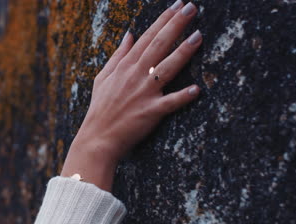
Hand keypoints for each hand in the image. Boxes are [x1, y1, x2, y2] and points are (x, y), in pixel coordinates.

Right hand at [61, 1, 201, 191]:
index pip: (147, 37)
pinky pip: (168, 103)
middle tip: (192, 8)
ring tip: (198, 36)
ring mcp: (143, 93)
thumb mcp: (103, 77)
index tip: (178, 6)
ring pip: (166, 68)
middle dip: (176, 25)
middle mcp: (135, 76)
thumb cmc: (100, 108)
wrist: (97, 138)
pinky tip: (196, 89)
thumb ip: (118, 55)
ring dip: (183, 52)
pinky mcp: (150, 112)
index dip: (163, 20)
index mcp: (125, 66)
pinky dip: (181, 97)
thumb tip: (129, 34)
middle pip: (159, 45)